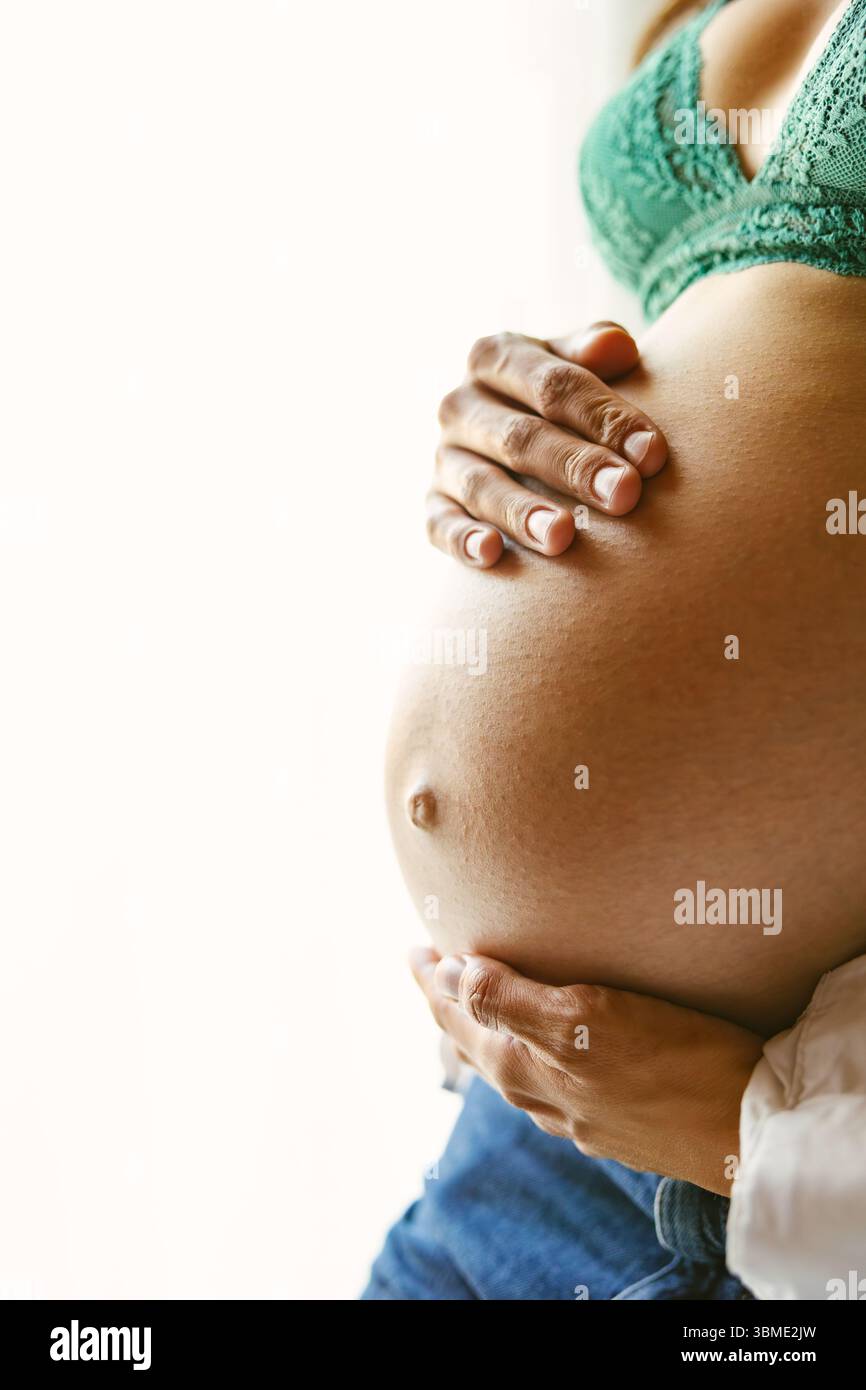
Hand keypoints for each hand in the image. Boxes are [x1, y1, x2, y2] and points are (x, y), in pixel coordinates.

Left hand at [410, 948, 763, 1195]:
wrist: (747, 1132)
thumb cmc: (673, 1062)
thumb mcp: (586, 1016)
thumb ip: (511, 998)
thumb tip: (452, 973)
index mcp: (520, 1065)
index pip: (455, 1014)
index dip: (431, 979)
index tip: (415, 948)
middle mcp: (538, 1097)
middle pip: (473, 1043)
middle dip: (448, 1003)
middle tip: (432, 968)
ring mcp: (575, 1117)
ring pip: (507, 1069)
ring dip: (482, 1032)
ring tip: (474, 1005)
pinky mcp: (611, 1126)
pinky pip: (544, 1088)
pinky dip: (524, 1058)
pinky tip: (542, 1058)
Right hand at [426, 322, 667, 567]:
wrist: (511, 432)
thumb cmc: (559, 397)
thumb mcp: (575, 362)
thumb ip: (596, 347)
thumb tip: (617, 348)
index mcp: (495, 357)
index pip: (553, 385)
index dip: (604, 417)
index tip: (653, 453)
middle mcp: (461, 405)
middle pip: (521, 437)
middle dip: (576, 467)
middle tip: (625, 495)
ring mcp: (444, 457)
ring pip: (482, 486)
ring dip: (522, 511)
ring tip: (562, 537)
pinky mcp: (434, 504)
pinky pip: (441, 524)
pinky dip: (463, 539)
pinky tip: (493, 553)